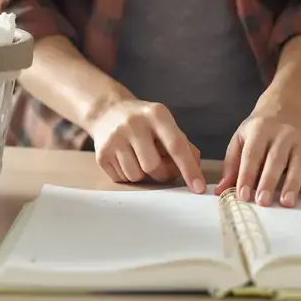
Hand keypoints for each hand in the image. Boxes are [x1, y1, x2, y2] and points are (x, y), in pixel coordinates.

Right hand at [89, 99, 206, 192]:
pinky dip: (128, 174)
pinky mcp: (101, 153)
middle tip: (160, 167)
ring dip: (143, 175)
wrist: (107, 111)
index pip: (176, 145)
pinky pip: (122, 178)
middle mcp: (133, 124)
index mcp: (156, 114)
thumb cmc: (144, 122)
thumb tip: (196, 171)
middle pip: (153, 166)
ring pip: (136, 176)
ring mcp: (114, 138)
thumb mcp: (165, 124)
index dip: (189, 169)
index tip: (198, 188)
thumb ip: (183, 145)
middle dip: (161, 174)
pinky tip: (126, 158)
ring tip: (139, 158)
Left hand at [215, 114, 300, 206]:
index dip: (247, 175)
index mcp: (260, 131)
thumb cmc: (258, 131)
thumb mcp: (240, 139)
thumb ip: (231, 165)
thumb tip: (220, 191)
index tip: (243, 195)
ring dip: (299, 184)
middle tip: (265, 203)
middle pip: (278, 160)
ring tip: (291, 202)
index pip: (253, 154)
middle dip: (271, 182)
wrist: (284, 110)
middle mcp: (283, 136)